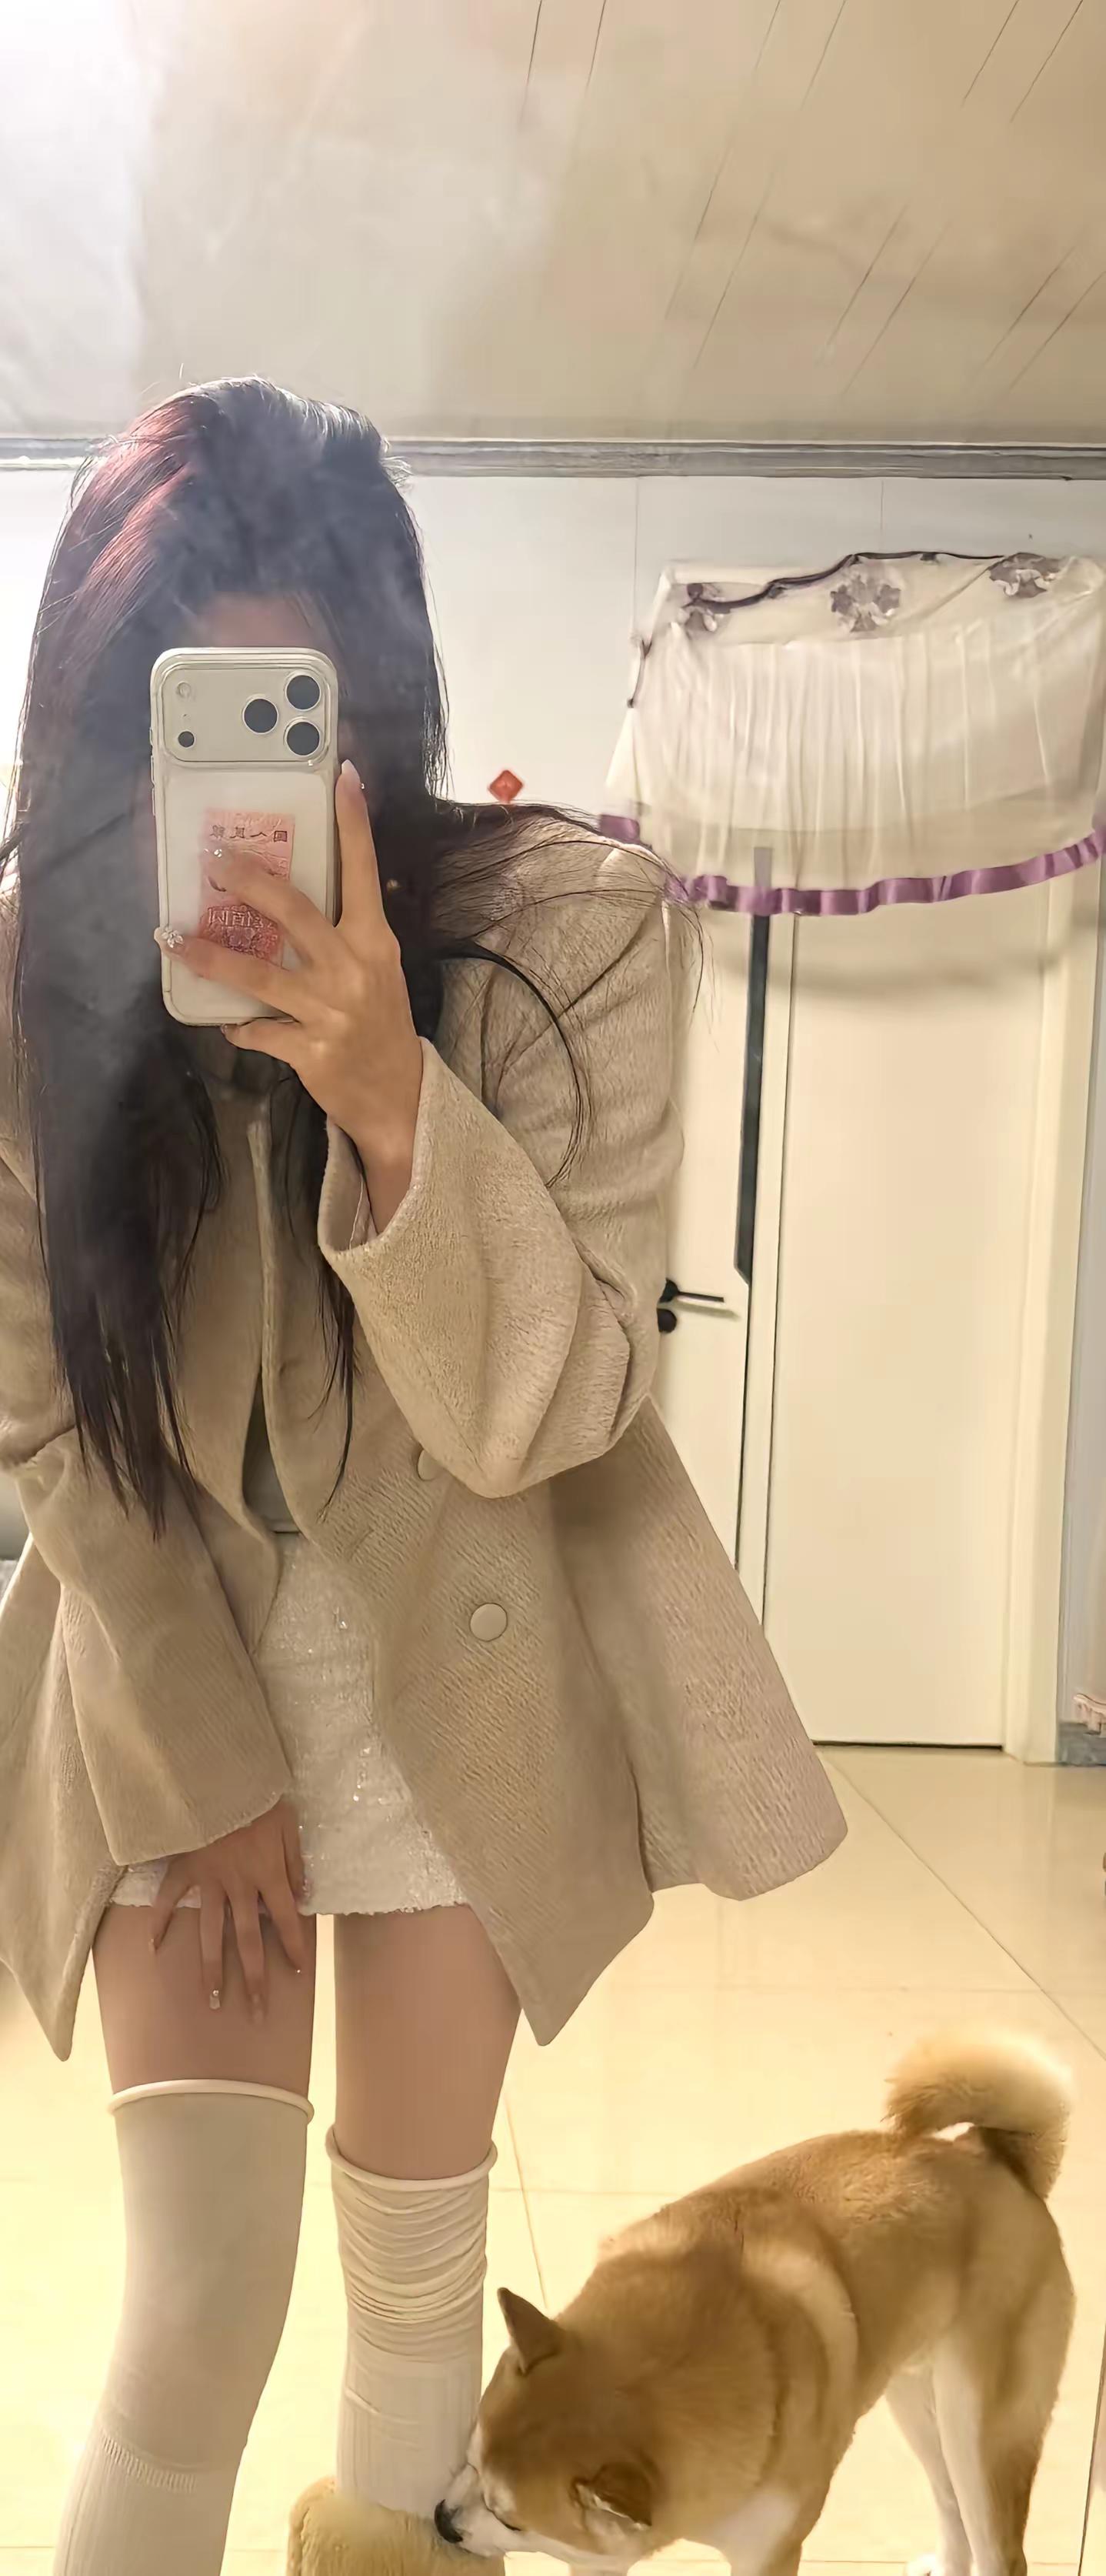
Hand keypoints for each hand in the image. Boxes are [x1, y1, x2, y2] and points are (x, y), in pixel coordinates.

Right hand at [149, 1798, 307, 2016]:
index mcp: (268, 1874)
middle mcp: (239, 1885)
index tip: (299, 1970)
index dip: (295, 1945)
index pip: (286, 1919)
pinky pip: (167, 1899)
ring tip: (212, 2000)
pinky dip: (157, 1922)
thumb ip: (296, 1860)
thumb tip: (305, 1895)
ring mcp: (208, 1880)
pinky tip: (152, 1948)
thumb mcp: (289, 1823)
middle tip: (257, 2013)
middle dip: (255, 1978)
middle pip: (249, 1941)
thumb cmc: (259, 1795)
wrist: (219, 1775)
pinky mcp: (184, 1868)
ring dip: (211, 1968)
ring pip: (210, 1933)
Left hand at [156, 762, 423, 1226]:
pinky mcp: (311, 1052)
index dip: (354, 823)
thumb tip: (291, 893)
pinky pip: (259, 1031)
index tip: (342, 775)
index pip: (365, 872)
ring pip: (261, 975)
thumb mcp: (377, 970)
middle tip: (213, 858)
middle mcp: (354, 970)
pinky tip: (225, 1022)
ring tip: (174, 938)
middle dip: (250, 881)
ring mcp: (332, 1012)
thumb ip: (345, 933)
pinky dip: (238, 1026)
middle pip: (296, 912)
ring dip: (212, 956)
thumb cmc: (381, 1025)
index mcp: (375, 942)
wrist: (400, 1099)